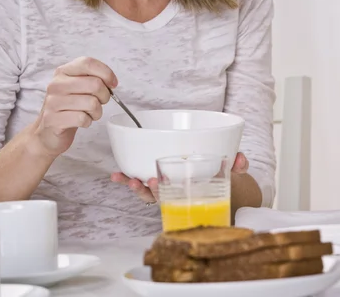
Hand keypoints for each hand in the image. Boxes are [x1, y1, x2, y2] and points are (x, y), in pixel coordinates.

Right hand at [32, 57, 116, 157]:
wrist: (48, 132)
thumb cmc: (69, 107)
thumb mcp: (78, 87)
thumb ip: (92, 79)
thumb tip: (111, 82)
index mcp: (63, 72)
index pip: (87, 63)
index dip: (106, 72)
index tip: (113, 83)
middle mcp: (56, 84)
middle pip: (95, 84)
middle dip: (105, 96)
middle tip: (100, 102)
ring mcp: (53, 102)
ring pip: (92, 103)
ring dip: (97, 112)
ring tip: (90, 113)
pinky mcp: (53, 120)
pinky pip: (83, 119)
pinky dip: (88, 122)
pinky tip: (81, 121)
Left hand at [111, 152, 248, 203]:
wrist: (219, 191)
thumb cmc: (220, 182)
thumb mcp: (231, 176)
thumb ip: (237, 167)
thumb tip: (241, 159)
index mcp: (189, 196)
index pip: (172, 198)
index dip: (161, 192)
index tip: (153, 182)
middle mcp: (174, 197)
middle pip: (155, 197)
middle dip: (145, 190)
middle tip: (140, 180)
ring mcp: (164, 191)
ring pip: (145, 193)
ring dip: (132, 185)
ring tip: (121, 177)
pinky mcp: (155, 183)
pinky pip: (139, 182)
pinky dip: (127, 179)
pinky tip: (116, 175)